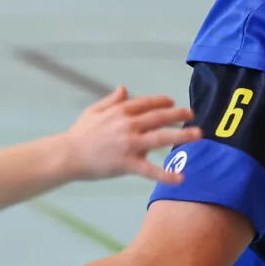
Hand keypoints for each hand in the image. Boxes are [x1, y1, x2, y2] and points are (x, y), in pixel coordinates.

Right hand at [63, 86, 198, 182]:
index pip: (147, 103)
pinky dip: (166, 175)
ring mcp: (128, 144)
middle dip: (178, 115)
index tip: (173, 103)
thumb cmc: (80, 134)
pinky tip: (181, 178)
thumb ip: (112, 100)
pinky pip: (150, 170)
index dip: (162, 102)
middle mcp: (127, 125)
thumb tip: (124, 88)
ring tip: (198, 135)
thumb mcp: (94, 112)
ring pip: (160, 138)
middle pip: (159, 117)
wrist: (66, 156)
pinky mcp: (126, 163)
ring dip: (181, 136)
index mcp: (120, 111)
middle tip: (192, 114)